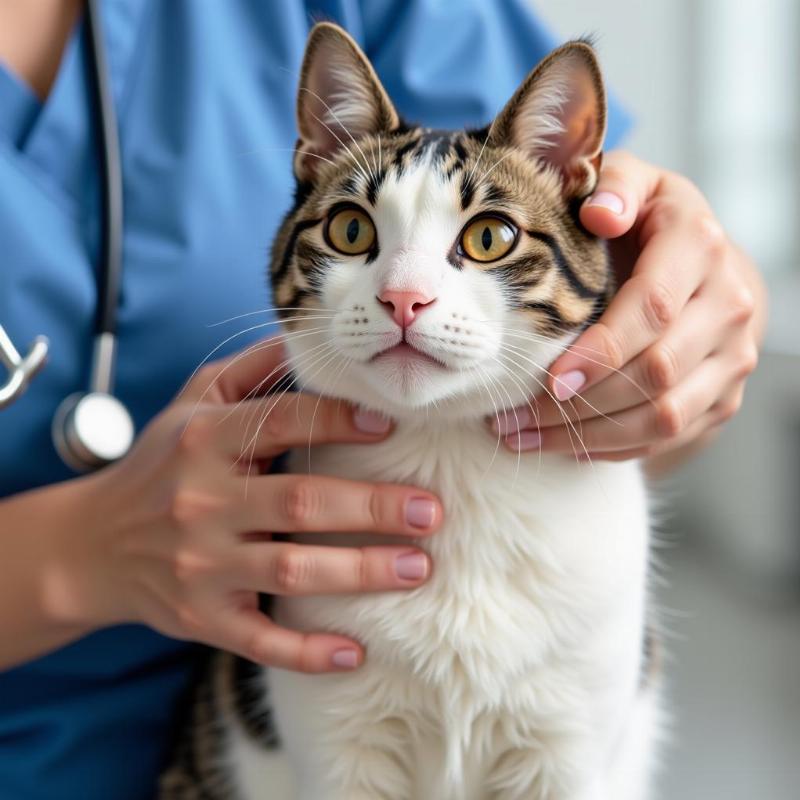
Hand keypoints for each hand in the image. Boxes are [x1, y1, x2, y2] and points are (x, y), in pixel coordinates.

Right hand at [51, 338, 441, 672]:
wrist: (91, 544)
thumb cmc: (161, 463)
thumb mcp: (192, 403)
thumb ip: (251, 370)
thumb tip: (309, 337)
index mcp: (205, 441)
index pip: (283, 422)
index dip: (338, 419)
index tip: (390, 423)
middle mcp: (202, 502)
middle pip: (302, 502)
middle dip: (373, 508)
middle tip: (430, 511)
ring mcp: (201, 565)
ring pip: (293, 571)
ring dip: (361, 572)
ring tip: (419, 567)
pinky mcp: (200, 616)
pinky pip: (259, 639)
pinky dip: (307, 651)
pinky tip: (355, 651)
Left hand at [496, 151, 763, 462]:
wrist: (709, 268)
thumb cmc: (649, 224)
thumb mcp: (634, 184)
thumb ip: (614, 186)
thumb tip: (600, 214)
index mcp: (698, 247)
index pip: (650, 308)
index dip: (600, 350)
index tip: (549, 379)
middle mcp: (727, 305)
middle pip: (656, 372)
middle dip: (580, 404)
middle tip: (513, 419)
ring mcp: (732, 357)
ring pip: (665, 417)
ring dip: (588, 436)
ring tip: (523, 437)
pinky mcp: (723, 397)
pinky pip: (670, 438)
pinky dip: (613, 448)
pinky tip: (563, 445)